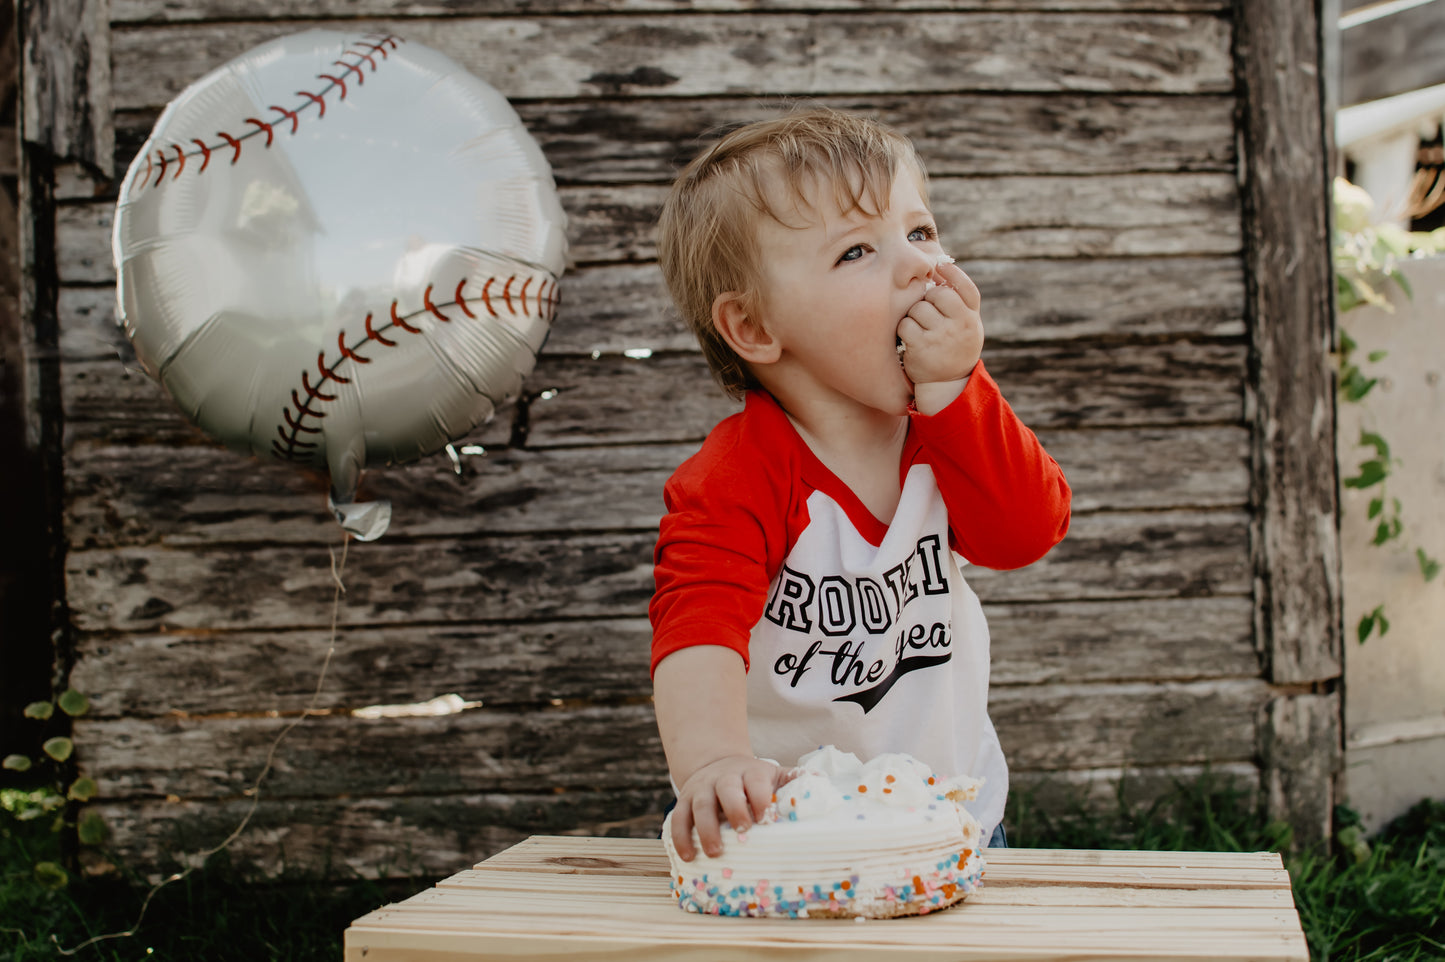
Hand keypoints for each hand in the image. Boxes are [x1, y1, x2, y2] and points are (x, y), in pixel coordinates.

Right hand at [670, 754, 785, 860]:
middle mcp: (723, 777)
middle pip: (726, 790)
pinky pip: (678, 818)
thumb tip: (822, 782)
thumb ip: (794, 779)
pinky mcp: (684, 801)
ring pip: (699, 805)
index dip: (759, 797)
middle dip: (734, 809)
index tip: (765, 816)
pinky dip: (680, 836)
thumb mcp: (773, 774)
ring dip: (705, 828)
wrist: (716, 764)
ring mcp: (701, 789)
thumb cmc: (752, 779)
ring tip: (715, 852)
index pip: (754, 781)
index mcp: (750, 771)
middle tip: (743, 831)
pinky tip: (688, 855)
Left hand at [898, 260, 983, 414]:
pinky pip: (905, 325)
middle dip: (928, 300)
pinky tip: (911, 340)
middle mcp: (961, 326)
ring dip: (914, 316)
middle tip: (929, 313)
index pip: (967, 289)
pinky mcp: (922, 348)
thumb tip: (941, 266)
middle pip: (938, 295)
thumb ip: (959, 302)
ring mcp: (941, 337)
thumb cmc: (954, 346)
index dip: (954, 274)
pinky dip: (904, 330)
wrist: (947, 383)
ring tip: (922, 330)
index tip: (941, 264)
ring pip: (919, 308)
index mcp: (972, 318)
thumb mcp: (966, 325)